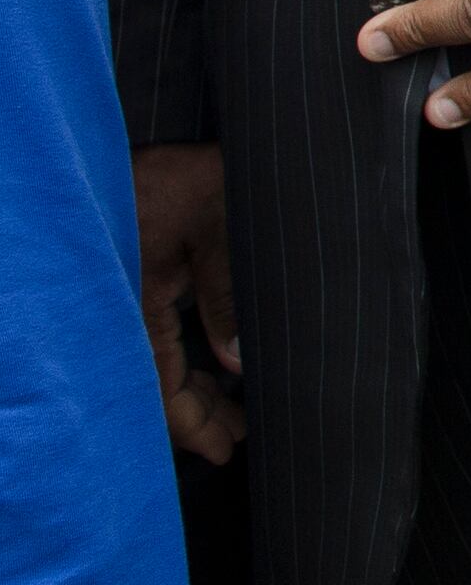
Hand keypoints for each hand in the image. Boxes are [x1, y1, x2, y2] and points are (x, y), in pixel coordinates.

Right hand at [134, 143, 243, 461]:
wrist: (130, 134)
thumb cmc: (184, 173)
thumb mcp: (218, 227)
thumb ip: (225, 293)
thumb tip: (236, 363)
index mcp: (131, 299)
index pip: (155, 385)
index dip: (188, 424)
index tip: (224, 451)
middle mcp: (119, 305)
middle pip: (148, 383)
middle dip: (193, 416)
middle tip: (237, 439)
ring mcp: (121, 294)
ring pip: (149, 362)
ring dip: (187, 388)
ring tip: (231, 414)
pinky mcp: (130, 278)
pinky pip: (148, 336)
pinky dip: (177, 358)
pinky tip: (211, 369)